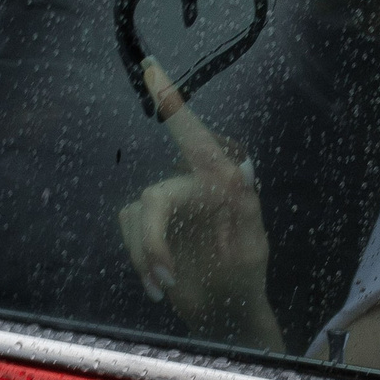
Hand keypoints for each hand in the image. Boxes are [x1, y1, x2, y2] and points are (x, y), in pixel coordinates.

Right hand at [116, 56, 279, 348]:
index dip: (171, 101)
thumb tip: (240, 168)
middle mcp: (191, 186)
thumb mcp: (252, 250)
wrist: (224, 314)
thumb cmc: (245, 280)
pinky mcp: (148, 227)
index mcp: (219, 182)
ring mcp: (168, 207)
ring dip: (146, 256)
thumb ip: (245, 209)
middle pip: (154, 199)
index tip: (151, 66)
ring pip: (136, 219)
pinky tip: (158, 284)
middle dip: (152, 242)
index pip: (194, 136)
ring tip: (166, 287)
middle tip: (164, 279)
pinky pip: (128, 231)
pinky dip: (139, 260)